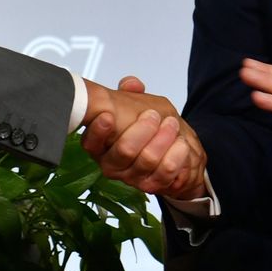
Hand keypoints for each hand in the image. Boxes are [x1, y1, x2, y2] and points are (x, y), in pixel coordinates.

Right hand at [80, 76, 207, 197]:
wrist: (170, 149)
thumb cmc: (147, 126)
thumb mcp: (137, 103)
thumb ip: (130, 91)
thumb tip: (131, 84)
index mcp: (100, 143)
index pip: (90, 141)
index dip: (98, 130)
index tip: (108, 116)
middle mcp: (110, 163)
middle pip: (124, 150)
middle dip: (143, 129)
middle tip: (153, 115)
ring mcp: (130, 177)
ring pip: (148, 160)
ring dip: (164, 138)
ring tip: (171, 124)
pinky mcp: (149, 186)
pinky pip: (166, 172)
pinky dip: (177, 154)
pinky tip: (180, 142)